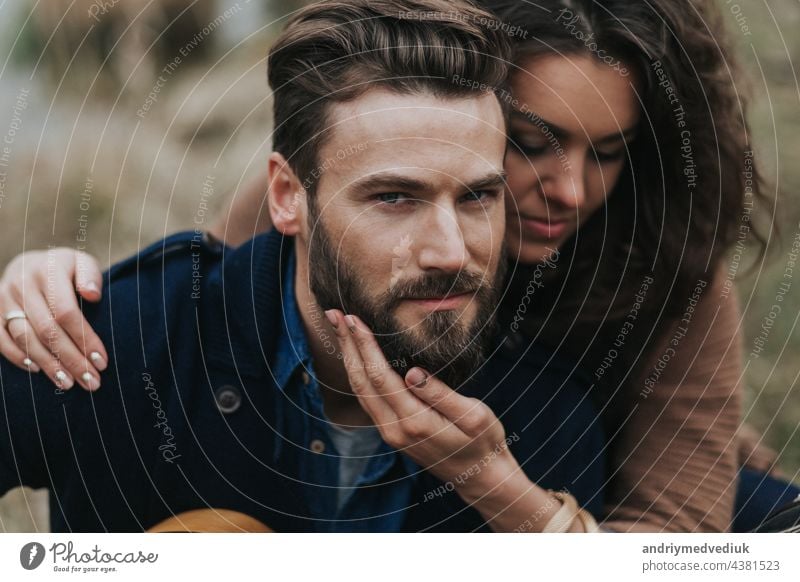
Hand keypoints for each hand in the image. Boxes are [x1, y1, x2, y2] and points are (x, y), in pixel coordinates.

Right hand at [0, 248, 107, 390]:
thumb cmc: (64, 269)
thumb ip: (90, 276)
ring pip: (25, 338)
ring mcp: (3, 298)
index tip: (102, 361)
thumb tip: (92, 295)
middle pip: (47, 330)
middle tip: (90, 381)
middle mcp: (22, 284)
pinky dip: (17, 357)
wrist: (29, 264)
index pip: (67, 312)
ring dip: (47, 364)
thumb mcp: (81, 263)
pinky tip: (38, 371)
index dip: (84, 339)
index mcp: (47, 271)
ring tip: (68, 383)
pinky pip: (0, 339)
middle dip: (71, 359)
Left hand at [326, 309, 517, 496]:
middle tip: (334, 314)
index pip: (381, 377)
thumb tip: (413, 373)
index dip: (365, 346)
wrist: (480, 478)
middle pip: (362, 381)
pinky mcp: (392, 432)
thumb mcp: (474, 416)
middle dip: (347, 345)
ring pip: (360, 390)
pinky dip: (357, 372)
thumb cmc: (482, 442)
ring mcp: (390, 432)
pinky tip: (356, 356)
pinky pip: (367, 398)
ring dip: (348, 357)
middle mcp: (395, 429)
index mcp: (415, 422)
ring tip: (339, 328)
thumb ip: (442, 395)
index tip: (354, 319)